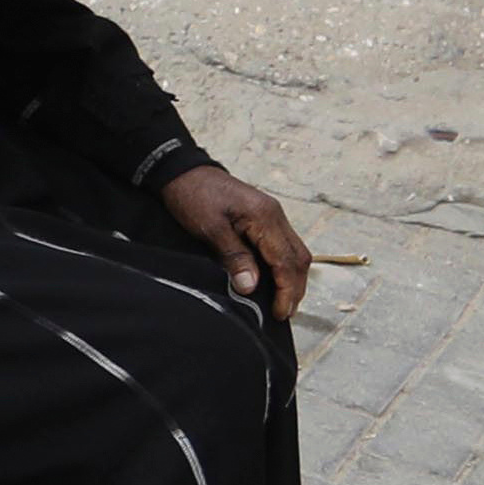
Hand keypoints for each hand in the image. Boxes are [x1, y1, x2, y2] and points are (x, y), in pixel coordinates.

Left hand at [154, 164, 312, 319]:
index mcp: (265, 217)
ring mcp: (273, 216)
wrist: (185, 171)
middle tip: (284, 313)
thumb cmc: (194, 197)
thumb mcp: (210, 229)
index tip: (279, 313)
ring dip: (293, 278)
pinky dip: (285, 266)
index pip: (285, 261)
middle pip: (298, 258)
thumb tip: (251, 287)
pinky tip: (277, 281)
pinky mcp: (265, 218)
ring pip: (296, 252)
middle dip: (294, 288)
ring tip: (284, 303)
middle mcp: (276, 216)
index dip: (285, 290)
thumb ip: (234, 257)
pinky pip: (285, 245)